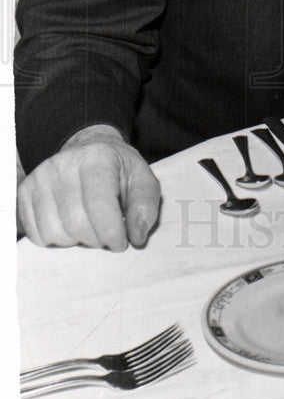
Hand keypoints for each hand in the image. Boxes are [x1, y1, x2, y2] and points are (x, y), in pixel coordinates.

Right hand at [16, 125, 160, 250]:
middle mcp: (63, 164)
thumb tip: (137, 237)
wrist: (90, 155)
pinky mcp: (24, 193)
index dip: (111, 233)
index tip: (121, 243)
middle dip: (96, 239)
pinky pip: (36, 235)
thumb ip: (145, 208)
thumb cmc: (119, 172)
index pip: (99, 205)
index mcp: (97, 157)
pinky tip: (70, 226)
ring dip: (75, 241)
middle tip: (106, 235)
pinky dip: (56, 240)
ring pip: (54, 232)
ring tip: (89, 227)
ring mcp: (40, 178)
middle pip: (75, 223)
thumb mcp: (143, 182)